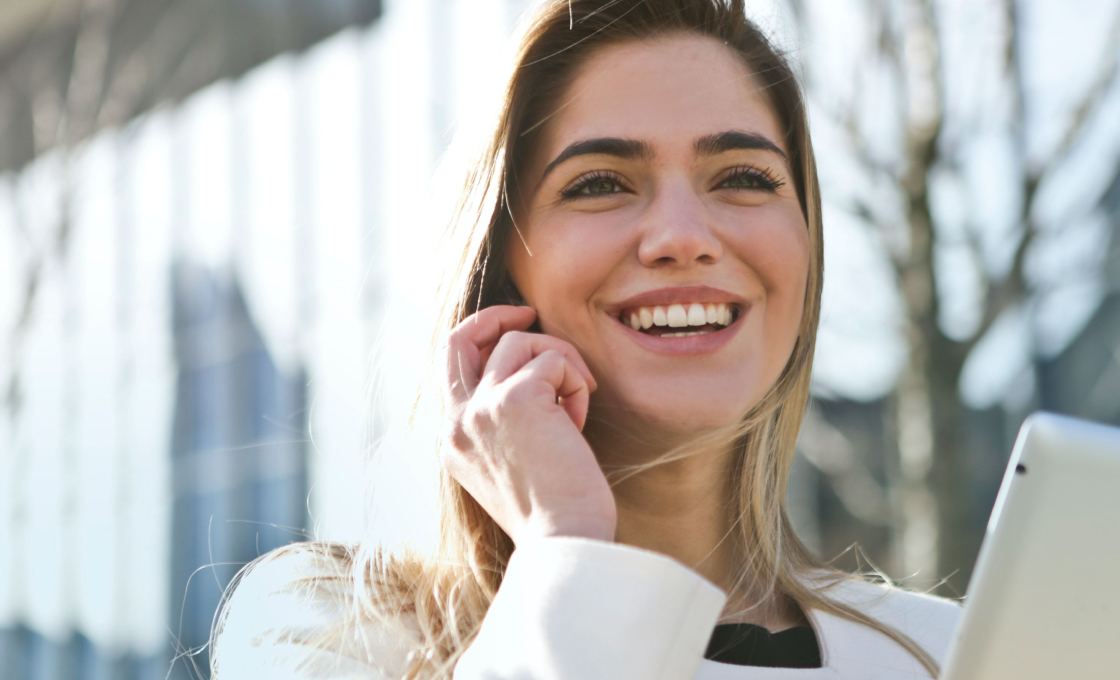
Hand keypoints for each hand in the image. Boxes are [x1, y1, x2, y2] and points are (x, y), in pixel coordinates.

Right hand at [440, 305, 616, 545]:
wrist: (564, 541)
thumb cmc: (553, 512)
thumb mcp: (510, 464)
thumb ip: (502, 422)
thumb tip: (529, 375)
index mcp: (452, 441)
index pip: (450, 367)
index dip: (481, 339)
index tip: (514, 332)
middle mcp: (457, 422)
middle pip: (460, 338)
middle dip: (496, 316)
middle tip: (530, 313)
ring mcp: (481, 408)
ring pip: (520, 342)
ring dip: (560, 362)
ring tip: (576, 404)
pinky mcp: (516, 398)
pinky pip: (554, 359)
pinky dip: (575, 382)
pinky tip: (579, 421)